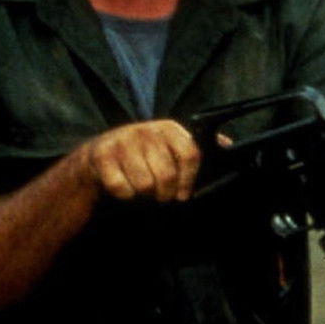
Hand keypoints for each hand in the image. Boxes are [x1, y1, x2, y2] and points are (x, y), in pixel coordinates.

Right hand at [82, 120, 200, 201]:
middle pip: (167, 175)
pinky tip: (123, 184)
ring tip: (141, 188)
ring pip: (145, 185)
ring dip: (143, 194)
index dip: (189, 179)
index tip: (183, 194)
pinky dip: (124, 194)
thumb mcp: (169, 146)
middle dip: (164, 193)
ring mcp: (123, 141)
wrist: (97, 156)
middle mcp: (146, 131)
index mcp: (168, 129)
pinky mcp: (102, 155)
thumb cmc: (142, 155)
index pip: (190, 154)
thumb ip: (195, 148)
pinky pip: (122, 188)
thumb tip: (227, 146)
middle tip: (159, 195)